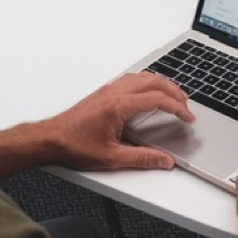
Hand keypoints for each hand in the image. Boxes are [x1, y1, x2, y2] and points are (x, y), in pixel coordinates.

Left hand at [44, 72, 194, 170]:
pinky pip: (131, 79)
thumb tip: (164, 160)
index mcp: (118, 106)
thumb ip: (142, 159)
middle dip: (174, 91)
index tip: (187, 117)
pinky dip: (147, 83)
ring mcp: (108, 90)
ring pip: (142, 77)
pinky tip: (150, 92)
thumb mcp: (111, 158)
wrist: (50, 139)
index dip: (177, 108)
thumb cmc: (74, 146)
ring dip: (161, 84)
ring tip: (174, 96)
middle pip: (153, 82)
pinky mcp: (104, 93)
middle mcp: (114, 93)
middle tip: (186, 105)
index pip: (157, 99)